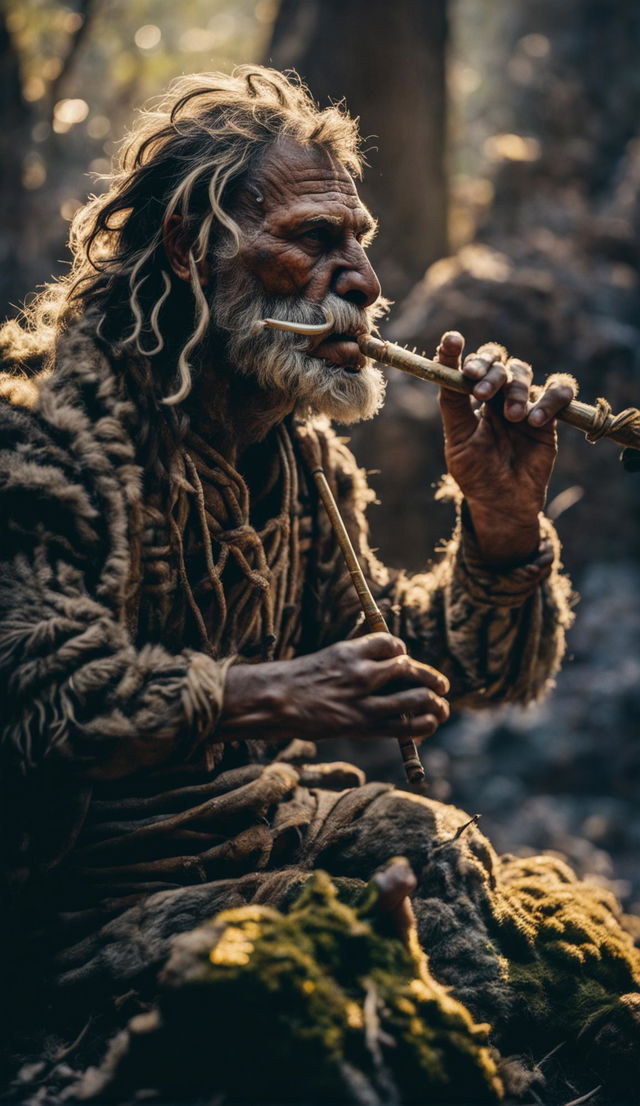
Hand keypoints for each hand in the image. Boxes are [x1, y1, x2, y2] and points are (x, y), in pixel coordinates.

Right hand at [218, 633, 449, 743]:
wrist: (275, 702)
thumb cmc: (297, 680)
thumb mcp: (327, 657)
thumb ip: (355, 658)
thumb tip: (382, 660)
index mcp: (351, 651)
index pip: (391, 644)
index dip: (402, 651)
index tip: (404, 657)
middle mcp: (361, 672)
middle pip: (408, 669)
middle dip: (430, 677)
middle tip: (442, 685)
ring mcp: (362, 699)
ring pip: (414, 696)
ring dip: (433, 702)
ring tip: (442, 707)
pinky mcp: (360, 724)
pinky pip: (402, 725)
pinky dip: (421, 724)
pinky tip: (429, 724)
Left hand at [436, 331, 575, 567]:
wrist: (503, 502)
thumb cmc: (476, 474)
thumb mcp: (458, 440)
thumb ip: (453, 405)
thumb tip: (444, 369)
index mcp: (472, 399)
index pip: (467, 365)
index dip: (457, 351)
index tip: (452, 340)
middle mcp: (497, 396)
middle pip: (497, 361)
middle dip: (488, 368)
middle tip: (479, 387)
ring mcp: (524, 403)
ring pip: (523, 372)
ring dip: (516, 389)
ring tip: (512, 417)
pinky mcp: (549, 417)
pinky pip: (559, 391)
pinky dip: (549, 400)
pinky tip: (535, 422)